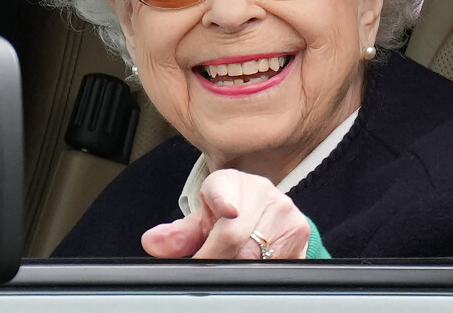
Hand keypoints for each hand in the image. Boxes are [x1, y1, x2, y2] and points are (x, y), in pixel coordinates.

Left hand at [141, 168, 310, 258]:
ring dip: (239, 268)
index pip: (224, 190)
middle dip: (215, 260)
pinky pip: (277, 263)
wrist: (265, 209)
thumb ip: (179, 234)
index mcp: (230, 181)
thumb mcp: (203, 219)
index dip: (225, 200)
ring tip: (230, 263)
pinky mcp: (300, 232)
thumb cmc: (228, 212)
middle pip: (235, 236)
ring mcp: (284, 210)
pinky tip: (254, 265)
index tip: (228, 212)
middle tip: (204, 269)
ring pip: (256, 254)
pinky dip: (261, 271)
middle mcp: (261, 190)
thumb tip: (153, 242)